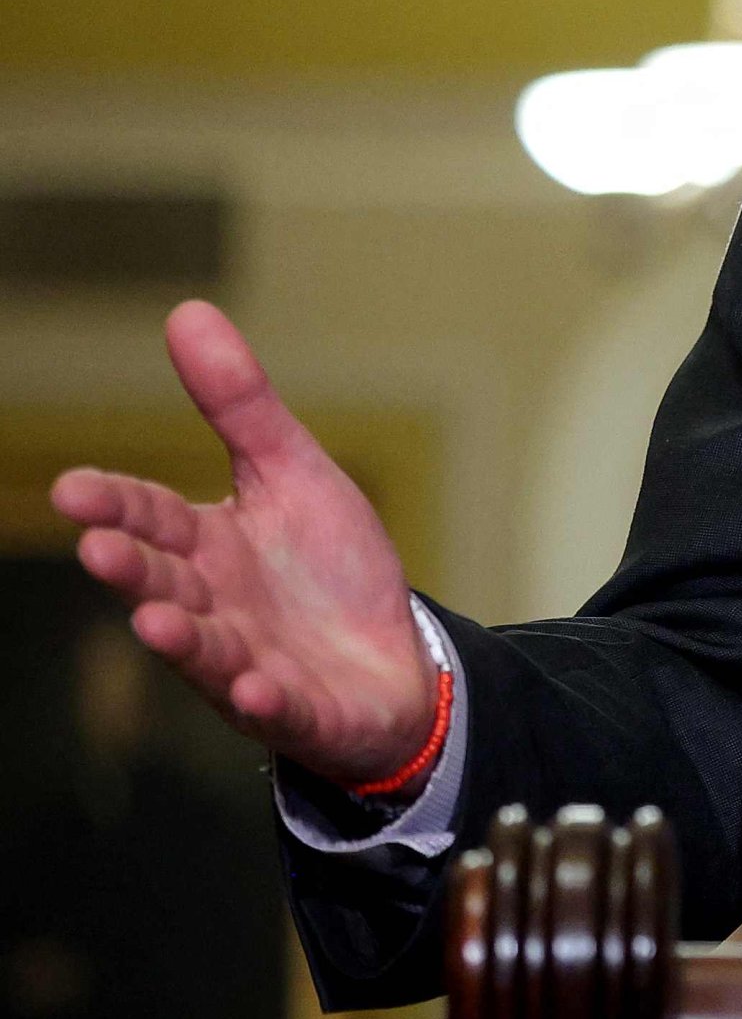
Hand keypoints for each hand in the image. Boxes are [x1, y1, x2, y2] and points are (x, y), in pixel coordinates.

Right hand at [49, 300, 431, 786]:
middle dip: (132, 570)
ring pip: (207, 651)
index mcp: (207, 547)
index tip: (73, 490)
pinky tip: (256, 688)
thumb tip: (186, 310)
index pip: (152, 516)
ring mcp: (250, 663)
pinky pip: (278, 706)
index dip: (116, 505)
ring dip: (181, 638)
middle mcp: (214, 607)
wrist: (392, 661)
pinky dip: (265, 698)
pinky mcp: (300, 708)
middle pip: (165, 583)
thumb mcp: (292, 473)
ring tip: (156, 622)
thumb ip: (238, 406)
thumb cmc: (328, 570)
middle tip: (100, 549)